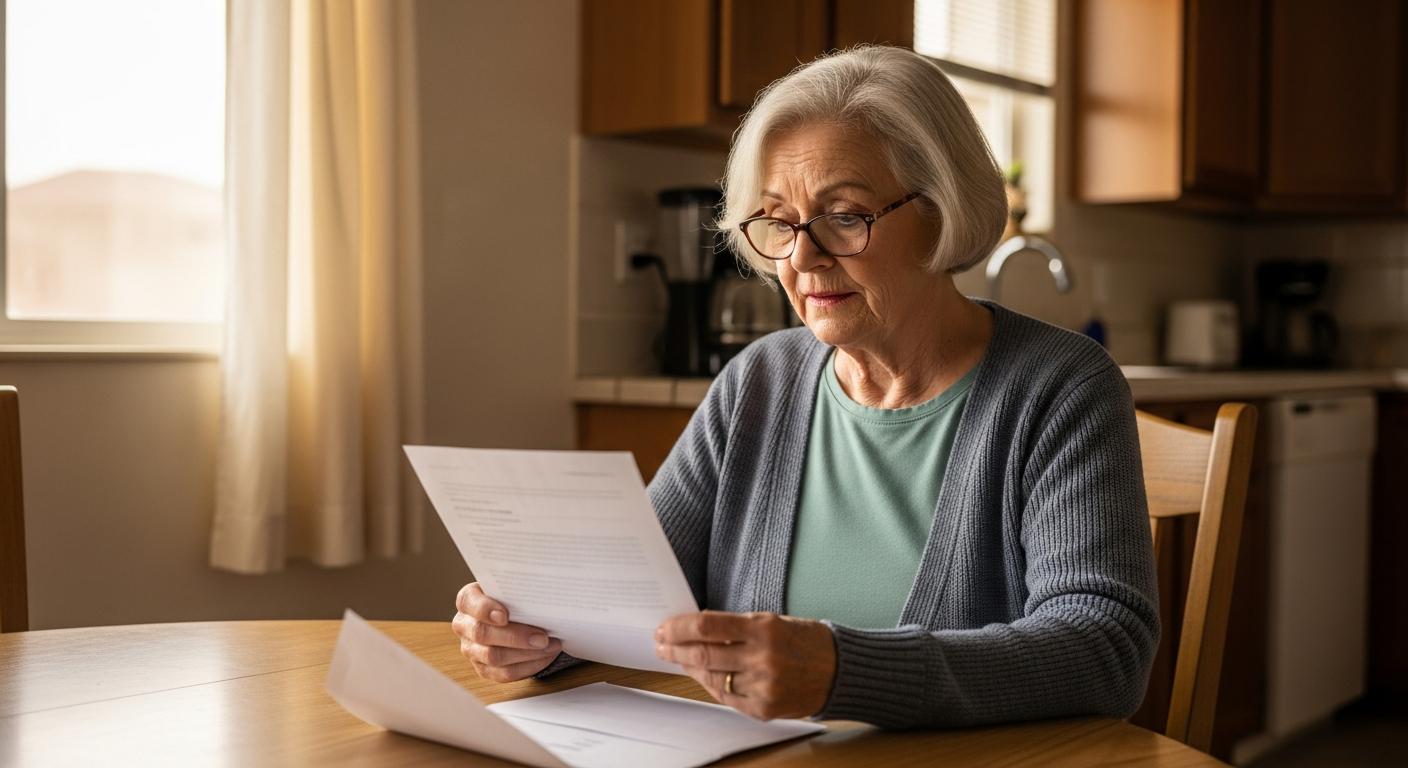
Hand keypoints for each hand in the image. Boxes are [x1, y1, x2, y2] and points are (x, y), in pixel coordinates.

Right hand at [452, 582, 562, 682]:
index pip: (468, 602)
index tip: (504, 615)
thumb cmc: (512, 599)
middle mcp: (464, 626)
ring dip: (526, 654)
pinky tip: (545, 657)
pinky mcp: (483, 668)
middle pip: (483, 634)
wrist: (513, 615)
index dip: (485, 609)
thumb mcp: (511, 589)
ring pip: (494, 657)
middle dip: (515, 637)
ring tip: (550, 646)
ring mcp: (471, 649)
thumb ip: (517, 591)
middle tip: (542, 637)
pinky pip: (504, 673)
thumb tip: (540, 599)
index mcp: (467, 600)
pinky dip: (528, 666)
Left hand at [654, 610, 835, 720]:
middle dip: (676, 649)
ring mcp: (762, 687)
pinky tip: (703, 676)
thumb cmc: (808, 641)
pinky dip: (711, 685)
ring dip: (690, 668)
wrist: (840, 670)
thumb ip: (736, 626)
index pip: (708, 626)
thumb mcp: (774, 621)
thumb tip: (699, 628)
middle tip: (662, 644)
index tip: (665, 628)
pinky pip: (726, 698)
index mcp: (764, 629)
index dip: (680, 627)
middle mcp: (762, 658)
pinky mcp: (764, 709)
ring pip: (711, 678)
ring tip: (680, 659)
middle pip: (703, 654)